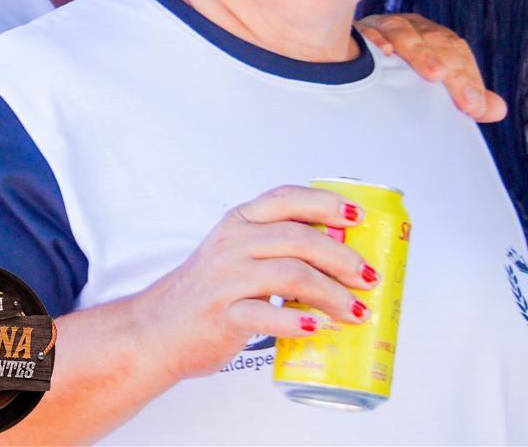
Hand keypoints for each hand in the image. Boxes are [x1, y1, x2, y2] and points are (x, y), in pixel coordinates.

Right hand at [126, 185, 377, 382]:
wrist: (159, 329)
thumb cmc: (209, 293)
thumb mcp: (235, 254)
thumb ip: (275, 246)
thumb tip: (343, 255)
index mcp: (238, 222)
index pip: (286, 198)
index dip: (326, 203)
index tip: (358, 218)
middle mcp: (232, 244)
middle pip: (300, 239)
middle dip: (343, 258)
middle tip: (368, 278)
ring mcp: (226, 279)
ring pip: (292, 275)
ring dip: (333, 294)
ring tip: (355, 311)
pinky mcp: (224, 315)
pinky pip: (268, 315)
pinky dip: (299, 322)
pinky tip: (318, 329)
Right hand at [357, 13, 506, 121]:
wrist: (346, 58)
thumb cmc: (394, 73)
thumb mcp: (430, 84)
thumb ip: (462, 94)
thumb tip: (498, 110)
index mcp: (430, 37)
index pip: (456, 51)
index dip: (468, 78)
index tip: (475, 108)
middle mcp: (409, 27)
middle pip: (434, 41)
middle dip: (452, 68)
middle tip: (465, 100)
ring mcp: (380, 26)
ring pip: (403, 31)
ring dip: (419, 51)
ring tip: (433, 75)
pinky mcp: (353, 30)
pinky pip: (365, 31)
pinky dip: (375, 39)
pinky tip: (383, 52)